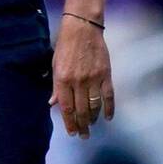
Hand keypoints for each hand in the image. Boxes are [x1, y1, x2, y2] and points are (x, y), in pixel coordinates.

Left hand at [50, 16, 114, 138]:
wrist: (83, 28)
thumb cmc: (65, 46)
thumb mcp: (55, 65)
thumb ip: (56, 86)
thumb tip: (53, 104)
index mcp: (63, 80)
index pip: (66, 108)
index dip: (69, 123)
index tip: (72, 133)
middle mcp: (78, 81)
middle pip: (81, 110)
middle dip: (82, 125)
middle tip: (83, 135)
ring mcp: (93, 78)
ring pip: (95, 106)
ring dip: (93, 119)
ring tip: (92, 126)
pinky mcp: (106, 74)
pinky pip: (109, 96)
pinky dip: (109, 108)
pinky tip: (108, 118)